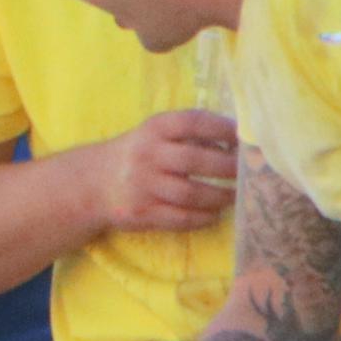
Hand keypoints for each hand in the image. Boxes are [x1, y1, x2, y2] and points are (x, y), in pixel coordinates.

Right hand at [87, 108, 238, 233]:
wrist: (94, 183)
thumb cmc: (140, 154)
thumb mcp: (157, 133)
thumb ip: (192, 134)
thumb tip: (237, 145)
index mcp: (155, 129)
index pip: (193, 122)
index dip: (223, 129)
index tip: (244, 138)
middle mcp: (147, 155)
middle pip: (195, 161)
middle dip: (228, 168)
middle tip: (246, 174)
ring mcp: (143, 186)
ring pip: (190, 193)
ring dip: (219, 196)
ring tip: (234, 196)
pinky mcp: (141, 213)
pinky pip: (179, 218)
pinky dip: (201, 217)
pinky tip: (213, 214)